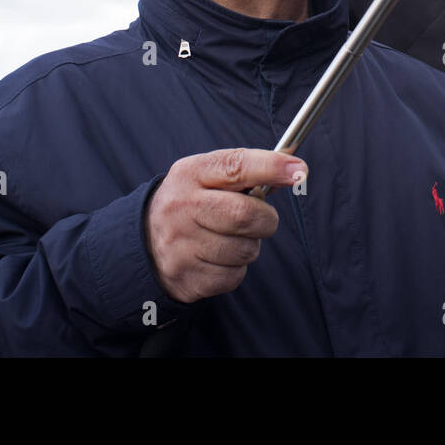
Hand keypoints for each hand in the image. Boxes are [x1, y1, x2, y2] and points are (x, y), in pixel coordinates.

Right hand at [144, 148, 307, 303]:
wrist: (145, 242)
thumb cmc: (192, 203)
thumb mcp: (206, 175)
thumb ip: (245, 169)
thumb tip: (293, 170)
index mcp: (190, 174)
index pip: (235, 166)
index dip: (271, 167)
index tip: (299, 170)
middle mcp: (181, 207)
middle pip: (245, 214)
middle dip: (266, 219)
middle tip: (262, 219)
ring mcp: (181, 245)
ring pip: (245, 250)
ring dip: (250, 246)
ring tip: (231, 238)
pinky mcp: (187, 278)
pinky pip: (234, 276)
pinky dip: (236, 268)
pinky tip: (219, 258)